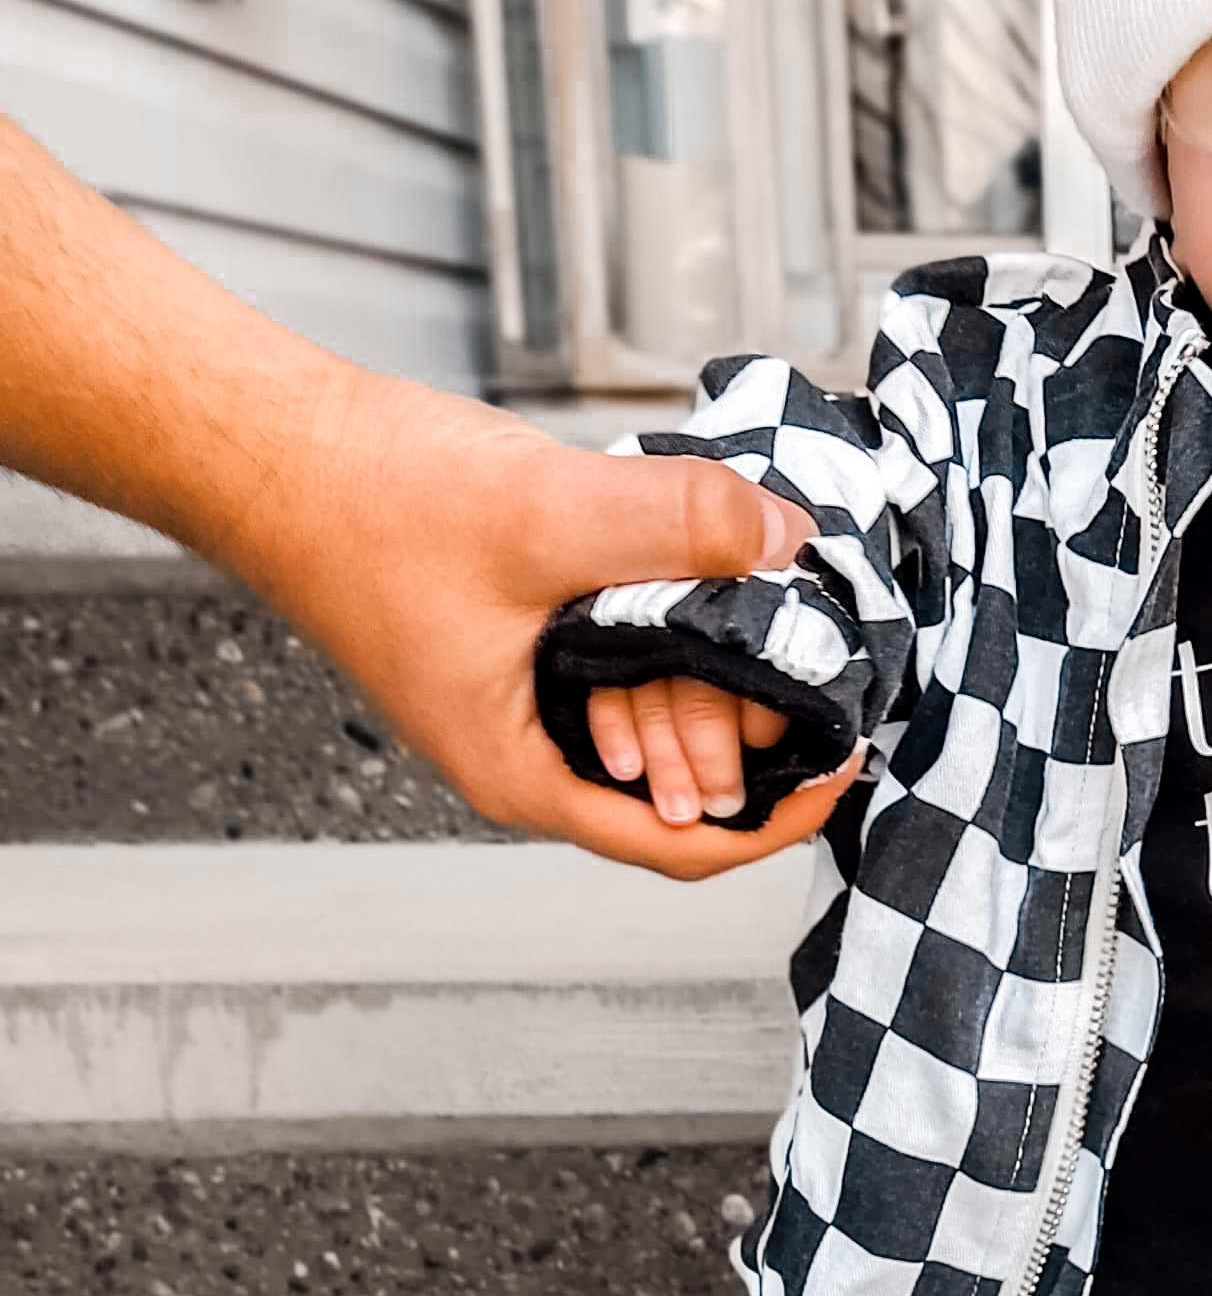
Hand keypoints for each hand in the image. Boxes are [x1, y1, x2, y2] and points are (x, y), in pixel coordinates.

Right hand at [266, 377, 859, 877]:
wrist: (278, 448)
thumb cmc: (370, 503)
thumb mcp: (542, 514)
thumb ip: (671, 526)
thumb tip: (788, 537)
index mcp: (522, 774)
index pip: (683, 846)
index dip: (782, 814)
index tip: (849, 751)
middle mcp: (528, 752)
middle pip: (684, 786)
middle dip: (760, 733)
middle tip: (821, 657)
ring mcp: (526, 698)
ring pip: (660, 716)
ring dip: (723, 674)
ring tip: (783, 610)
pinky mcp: (529, 639)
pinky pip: (632, 659)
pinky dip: (682, 629)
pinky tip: (717, 570)